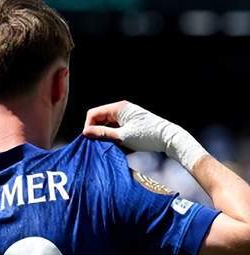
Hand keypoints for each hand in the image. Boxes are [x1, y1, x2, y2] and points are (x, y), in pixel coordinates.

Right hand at [83, 101, 207, 171]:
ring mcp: (125, 117)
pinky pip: (114, 129)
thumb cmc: (147, 136)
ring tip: (107, 146)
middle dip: (96, 131)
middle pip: (99, 119)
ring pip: (106, 125)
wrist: (168, 139)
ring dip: (104, 135)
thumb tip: (85, 133)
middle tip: (96, 144)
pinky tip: (115, 145)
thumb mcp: (122, 137)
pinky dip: (111, 136)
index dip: (88, 126)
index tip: (89, 139)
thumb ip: (102, 134)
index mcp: (118, 108)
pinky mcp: (129, 124)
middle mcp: (121, 110)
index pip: (93, 114)